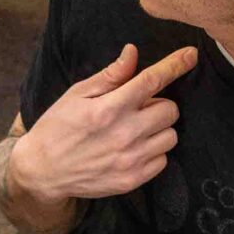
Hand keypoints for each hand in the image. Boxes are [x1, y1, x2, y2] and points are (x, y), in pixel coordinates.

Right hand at [10, 43, 196, 204]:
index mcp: (108, 108)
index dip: (176, 64)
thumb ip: (109, 76)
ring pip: (171, 136)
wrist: (42, 171)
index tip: (191, 55)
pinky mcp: (132, 180)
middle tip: (136, 110)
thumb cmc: (58, 127)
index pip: (152, 80)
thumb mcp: (76, 95)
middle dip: (157, 105)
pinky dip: (153, 152)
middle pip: (170, 110)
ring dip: (158, 130)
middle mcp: (123, 134)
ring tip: (135, 131)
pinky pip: (163, 160)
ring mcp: (129, 160)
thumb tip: (133, 53)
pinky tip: (132, 150)